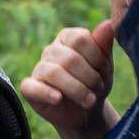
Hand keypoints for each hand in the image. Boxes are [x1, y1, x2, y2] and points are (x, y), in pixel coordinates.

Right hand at [22, 16, 117, 138]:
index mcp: (68, 38)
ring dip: (76, 89)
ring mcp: (39, 68)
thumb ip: (104, 45)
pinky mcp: (30, 88)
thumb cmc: (96, 85)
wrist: (87, 114)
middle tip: (99, 90)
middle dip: (89, 78)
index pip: (80, 38)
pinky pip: (31, 87)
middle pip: (69, 58)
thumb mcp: (105, 67)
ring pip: (53, 72)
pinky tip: (58, 99)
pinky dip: (46, 93)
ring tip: (89, 101)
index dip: (96, 58)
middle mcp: (51, 50)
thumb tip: (108, 24)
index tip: (105, 73)